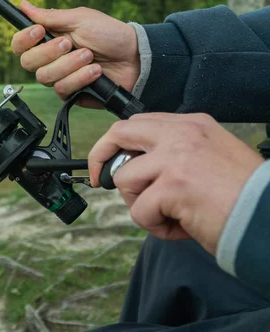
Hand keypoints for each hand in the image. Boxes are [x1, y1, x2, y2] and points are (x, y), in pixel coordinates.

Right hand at [11, 1, 140, 106]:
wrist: (133, 57)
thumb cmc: (109, 34)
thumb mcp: (80, 19)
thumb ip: (50, 17)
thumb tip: (24, 5)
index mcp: (48, 39)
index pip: (19, 44)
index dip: (24, 39)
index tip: (39, 31)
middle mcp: (49, 59)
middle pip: (27, 63)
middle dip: (49, 53)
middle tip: (70, 44)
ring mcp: (59, 76)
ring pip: (45, 77)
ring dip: (69, 65)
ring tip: (90, 56)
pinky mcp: (70, 92)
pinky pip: (62, 89)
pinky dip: (80, 78)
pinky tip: (95, 71)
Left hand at [88, 113, 263, 255]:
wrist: (268, 219)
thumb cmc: (242, 196)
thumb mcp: (209, 157)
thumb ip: (174, 153)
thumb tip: (132, 167)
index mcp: (191, 125)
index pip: (137, 123)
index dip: (116, 145)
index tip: (108, 164)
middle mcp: (182, 134)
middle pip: (119, 133)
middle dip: (100, 158)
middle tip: (101, 181)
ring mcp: (176, 157)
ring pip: (124, 178)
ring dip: (140, 205)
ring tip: (170, 215)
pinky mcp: (173, 186)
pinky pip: (139, 211)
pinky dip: (156, 227)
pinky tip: (182, 228)